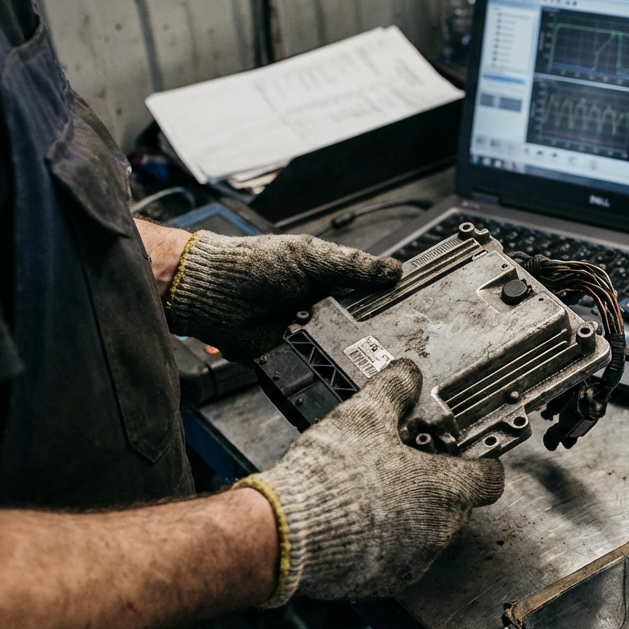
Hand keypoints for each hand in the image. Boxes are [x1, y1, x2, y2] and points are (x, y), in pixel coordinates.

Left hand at [164, 231, 401, 359]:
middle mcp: (323, 310)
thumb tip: (393, 269)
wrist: (214, 294)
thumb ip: (351, 265)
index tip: (414, 309)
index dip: (390, 301)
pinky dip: (323, 371)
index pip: (371, 294)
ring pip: (342, 352)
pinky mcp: (292, 359)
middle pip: (362, 328)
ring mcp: (308, 336)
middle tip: (396, 341)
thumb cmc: (253, 265)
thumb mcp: (309, 257)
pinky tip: (335, 370)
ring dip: (351, 355)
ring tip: (369, 359)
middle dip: (375, 336)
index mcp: (331, 282)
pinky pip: (314, 370)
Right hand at [235, 359, 504, 604]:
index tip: (462, 454)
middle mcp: (439, 532)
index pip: (490, 478)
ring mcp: (413, 562)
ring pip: (425, 534)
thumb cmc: (332, 477)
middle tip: (403, 464)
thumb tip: (407, 374)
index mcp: (447, 490)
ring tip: (370, 490)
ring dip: (407, 514)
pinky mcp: (384, 582)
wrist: (288, 533)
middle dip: (434, 485)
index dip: (478, 462)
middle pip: (456, 505)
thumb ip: (395, 390)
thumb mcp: (365, 415)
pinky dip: (382, 541)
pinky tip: (354, 519)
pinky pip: (395, 558)